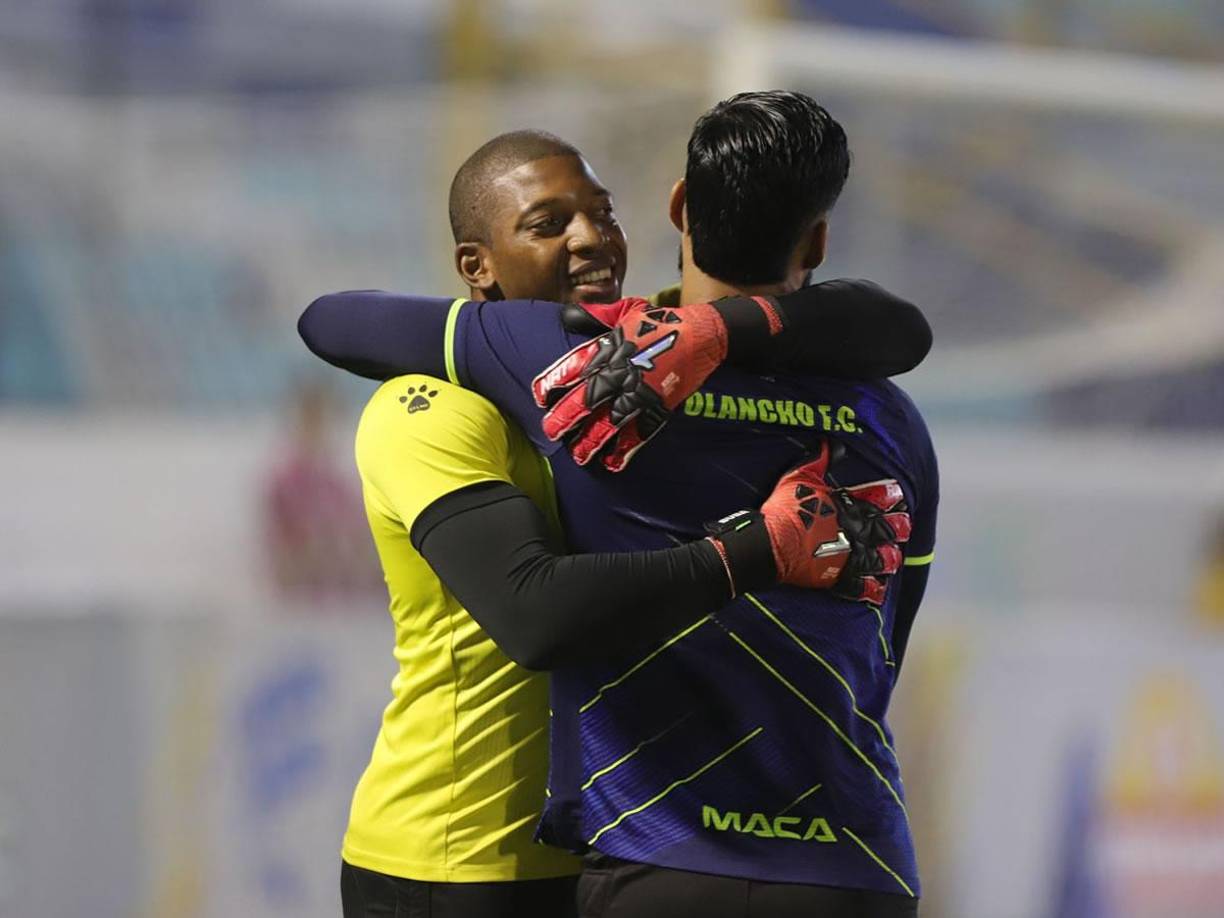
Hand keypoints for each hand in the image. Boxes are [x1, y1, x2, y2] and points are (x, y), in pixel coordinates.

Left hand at [532, 299, 729, 470]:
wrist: (702, 333)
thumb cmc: (662, 321)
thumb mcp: (625, 310)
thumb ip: (595, 317)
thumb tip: (566, 316)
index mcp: (610, 347)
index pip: (575, 366)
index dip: (555, 381)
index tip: (539, 396)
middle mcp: (621, 371)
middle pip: (588, 397)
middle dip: (567, 416)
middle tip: (551, 431)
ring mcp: (640, 391)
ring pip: (610, 420)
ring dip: (592, 439)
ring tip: (579, 455)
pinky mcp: (659, 406)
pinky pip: (640, 431)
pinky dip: (626, 448)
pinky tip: (613, 462)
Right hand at [707, 442, 909, 603]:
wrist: (770, 543)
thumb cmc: (784, 509)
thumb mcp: (799, 476)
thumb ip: (819, 459)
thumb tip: (832, 442)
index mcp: (848, 505)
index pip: (877, 498)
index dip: (890, 496)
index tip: (897, 496)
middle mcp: (855, 530)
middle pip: (886, 529)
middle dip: (897, 527)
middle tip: (903, 526)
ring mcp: (850, 555)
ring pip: (882, 559)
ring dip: (890, 558)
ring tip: (893, 558)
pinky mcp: (838, 576)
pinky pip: (862, 586)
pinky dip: (873, 588)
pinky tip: (879, 589)